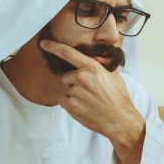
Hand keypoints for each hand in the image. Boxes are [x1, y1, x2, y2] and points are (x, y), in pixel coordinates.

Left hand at [40, 40, 144, 163]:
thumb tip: (100, 58)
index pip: (68, 53)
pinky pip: (63, 101)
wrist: (119, 120)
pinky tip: (84, 108)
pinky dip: (71, 105)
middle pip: (66, 76)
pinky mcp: (71, 105)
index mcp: (92, 67)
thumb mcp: (114, 76)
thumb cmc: (118, 98)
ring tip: (89, 101)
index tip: (43, 43)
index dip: (54, 47)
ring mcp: (75, 91)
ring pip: (66, 90)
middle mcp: (82, 77)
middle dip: (74, 83)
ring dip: (74, 95)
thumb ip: (102, 66)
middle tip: (89, 93)